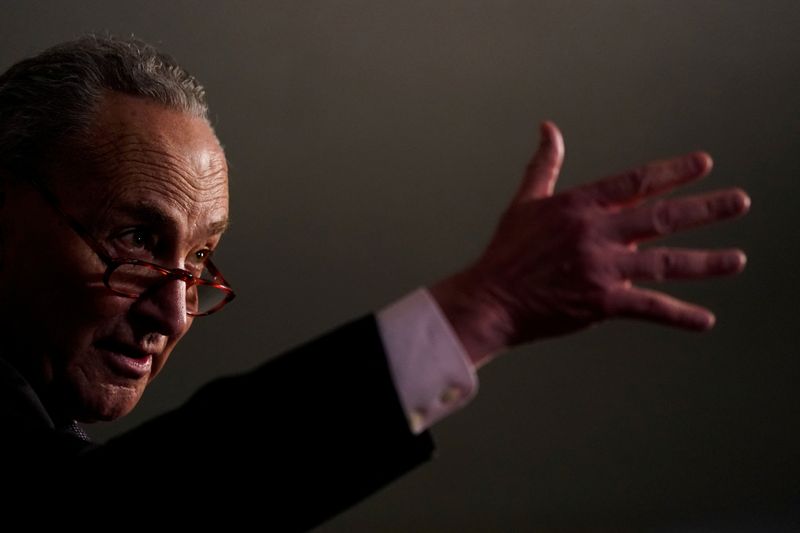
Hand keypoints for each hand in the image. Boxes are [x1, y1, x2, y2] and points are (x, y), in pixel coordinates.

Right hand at [430, 121, 749, 365]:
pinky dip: (678, 315)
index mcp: (579, 206)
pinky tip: (705, 321)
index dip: (672, 172)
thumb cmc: (506, 253)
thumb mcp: (525, 203)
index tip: (702, 163)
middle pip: (661, 217)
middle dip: (705, 209)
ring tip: (737, 260)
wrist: (491, 300)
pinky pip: (648, 307)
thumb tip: (548, 128)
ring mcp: (601, 268)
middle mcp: (595, 233)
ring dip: (705, 262)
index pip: (635, 182)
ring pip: (664, 262)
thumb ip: (544, 165)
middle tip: (740, 202)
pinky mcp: (601, 302)